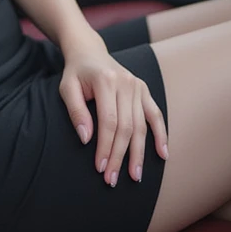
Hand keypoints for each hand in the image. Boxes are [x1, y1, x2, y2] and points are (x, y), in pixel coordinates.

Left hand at [58, 31, 167, 186]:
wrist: (89, 52)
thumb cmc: (76, 73)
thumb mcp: (67, 88)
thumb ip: (75, 111)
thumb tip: (86, 139)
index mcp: (105, 80)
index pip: (108, 121)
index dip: (105, 146)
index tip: (100, 168)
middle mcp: (126, 82)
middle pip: (126, 127)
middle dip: (120, 156)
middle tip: (113, 179)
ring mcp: (138, 86)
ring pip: (141, 125)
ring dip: (139, 153)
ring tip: (135, 176)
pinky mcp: (144, 90)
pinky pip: (155, 115)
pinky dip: (160, 135)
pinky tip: (162, 154)